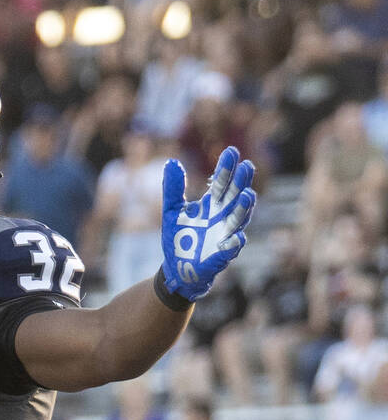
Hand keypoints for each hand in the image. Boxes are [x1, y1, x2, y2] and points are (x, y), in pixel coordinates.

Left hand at [160, 146, 255, 300]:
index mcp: (211, 205)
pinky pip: (231, 249)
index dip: (226, 168)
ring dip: (243, 209)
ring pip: (238, 221)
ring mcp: (225, 235)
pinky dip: (233, 244)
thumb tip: (171, 162)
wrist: (177, 268)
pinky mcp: (222, 256)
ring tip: (247, 196)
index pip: (221, 182)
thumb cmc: (179, 238)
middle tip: (247, 166)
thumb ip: (173, 189)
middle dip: (241, 183)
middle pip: (234, 197)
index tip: (231, 151)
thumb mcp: (171, 211)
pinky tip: (236, 238)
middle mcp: (222, 218)